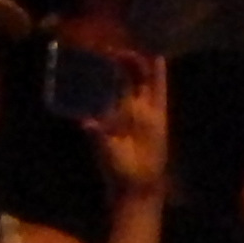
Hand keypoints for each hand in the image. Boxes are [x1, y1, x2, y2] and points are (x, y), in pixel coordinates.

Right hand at [85, 48, 171, 205]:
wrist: (135, 192)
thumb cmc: (131, 176)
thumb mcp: (116, 159)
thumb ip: (102, 140)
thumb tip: (87, 123)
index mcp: (151, 118)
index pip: (155, 87)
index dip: (155, 69)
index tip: (151, 52)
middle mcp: (144, 116)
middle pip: (140, 84)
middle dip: (131, 65)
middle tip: (115, 50)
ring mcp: (132, 122)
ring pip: (128, 92)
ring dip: (120, 76)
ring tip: (108, 58)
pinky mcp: (119, 130)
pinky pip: (114, 107)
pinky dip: (107, 95)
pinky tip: (96, 86)